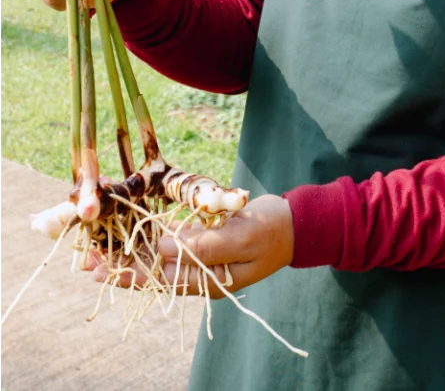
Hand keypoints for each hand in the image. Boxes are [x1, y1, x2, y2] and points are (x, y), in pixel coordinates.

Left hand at [93, 195, 294, 297]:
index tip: (102, 270)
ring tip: (99, 250)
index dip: (130, 274)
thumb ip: (203, 244)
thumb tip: (164, 249)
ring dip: (130, 253)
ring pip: (159, 259)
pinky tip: (132, 232)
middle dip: (121, 267)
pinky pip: (172, 243)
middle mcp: (202, 274)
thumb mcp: (241, 236)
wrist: (297, 223)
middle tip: (86, 262)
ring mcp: (204, 258)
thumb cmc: (273, 228)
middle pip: (154, 273)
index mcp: (211, 280)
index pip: (162, 280)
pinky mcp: (206, 242)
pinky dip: (151, 237)